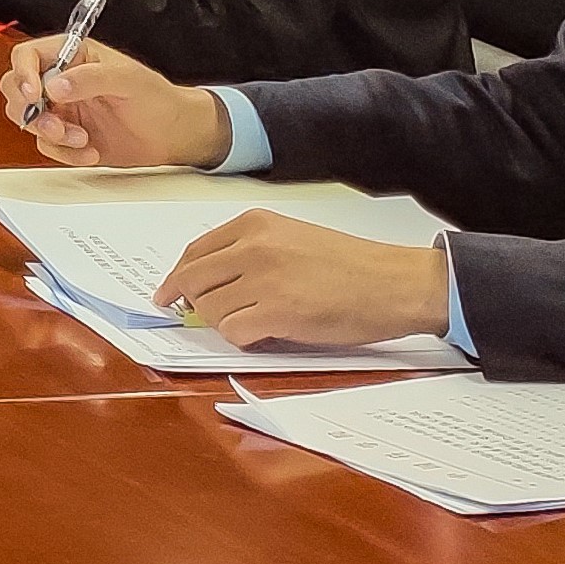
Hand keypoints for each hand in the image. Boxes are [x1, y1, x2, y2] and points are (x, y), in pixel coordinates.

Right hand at [0, 34, 227, 167]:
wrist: (173, 136)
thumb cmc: (157, 98)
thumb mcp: (128, 80)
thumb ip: (90, 78)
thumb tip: (54, 86)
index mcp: (72, 55)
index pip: (28, 56)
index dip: (23, 73)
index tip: (35, 94)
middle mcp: (61, 81)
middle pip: (16, 89)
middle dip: (31, 110)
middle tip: (55, 124)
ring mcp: (61, 110)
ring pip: (27, 120)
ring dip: (49, 134)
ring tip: (80, 139)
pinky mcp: (66, 137)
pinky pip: (47, 146)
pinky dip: (64, 153)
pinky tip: (90, 151)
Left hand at [157, 214, 454, 348]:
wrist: (395, 283)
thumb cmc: (351, 265)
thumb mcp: (293, 239)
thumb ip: (249, 253)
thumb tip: (207, 282)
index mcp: (255, 224)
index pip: (194, 252)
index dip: (177, 278)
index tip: (169, 294)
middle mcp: (252, 247)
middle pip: (192, 282)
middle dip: (194, 304)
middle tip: (204, 317)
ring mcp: (262, 279)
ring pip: (209, 310)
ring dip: (225, 323)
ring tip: (257, 322)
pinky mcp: (275, 312)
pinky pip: (233, 332)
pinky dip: (243, 339)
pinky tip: (266, 334)